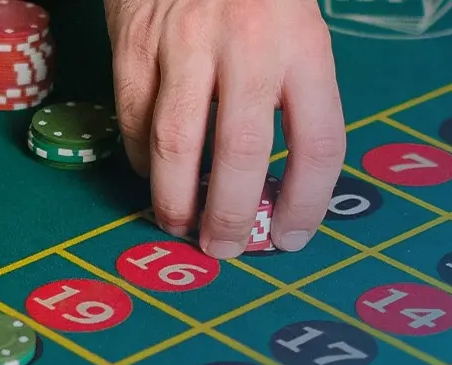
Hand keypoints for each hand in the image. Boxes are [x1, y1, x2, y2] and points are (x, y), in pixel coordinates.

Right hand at [106, 0, 347, 258]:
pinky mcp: (134, 43)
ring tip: (179, 225)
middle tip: (226, 249)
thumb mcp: (298, 28)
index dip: (308, 204)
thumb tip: (278, 188)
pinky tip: (151, 172)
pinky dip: (140, 157)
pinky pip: (132, 117)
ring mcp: (184, 43)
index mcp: (303, 45)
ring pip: (176, 144)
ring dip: (175, 200)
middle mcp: (247, 44)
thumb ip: (294, 95)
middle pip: (242, 153)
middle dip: (233, 217)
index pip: (319, 143)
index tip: (292, 237)